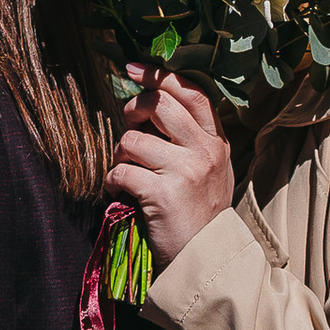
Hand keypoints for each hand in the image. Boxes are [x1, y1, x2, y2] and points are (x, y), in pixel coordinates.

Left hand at [109, 70, 233, 267]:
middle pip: (159, 105)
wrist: (206, 260)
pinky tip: (122, 194)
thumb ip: (193, 139)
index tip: (133, 69)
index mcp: (217, 142)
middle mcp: (205, 151)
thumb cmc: (201, 216)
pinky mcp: (163, 193)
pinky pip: (120, 171)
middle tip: (130, 127)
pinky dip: (113, 182)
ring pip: (132, 140)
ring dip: (120, 156)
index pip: (191, 93)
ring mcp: (185, 171)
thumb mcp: (212, 171)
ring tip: (128, 174)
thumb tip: (153, 105)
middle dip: (133, 111)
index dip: (159, 75)